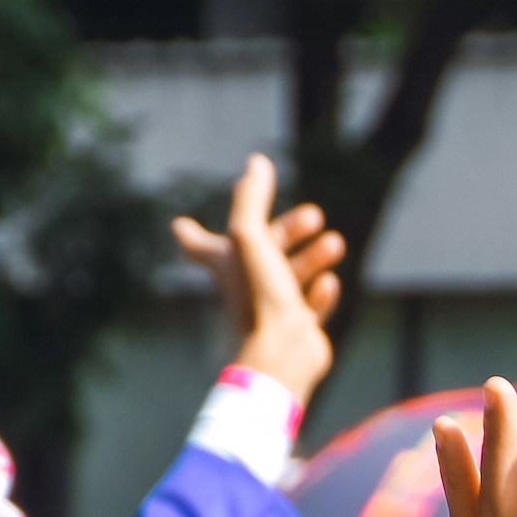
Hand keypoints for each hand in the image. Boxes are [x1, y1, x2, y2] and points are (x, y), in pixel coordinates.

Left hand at [171, 155, 343, 407]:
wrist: (282, 354)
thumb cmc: (260, 296)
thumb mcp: (251, 237)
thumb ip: (251, 198)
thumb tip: (257, 162)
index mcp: (227, 266)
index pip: (201, 247)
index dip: (193, 236)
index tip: (180, 227)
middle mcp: (245, 288)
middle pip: (263, 252)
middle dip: (289, 230)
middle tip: (316, 216)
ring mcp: (272, 310)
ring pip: (291, 276)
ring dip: (313, 256)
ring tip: (336, 243)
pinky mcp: (297, 331)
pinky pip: (309, 307)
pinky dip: (320, 292)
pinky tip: (330, 282)